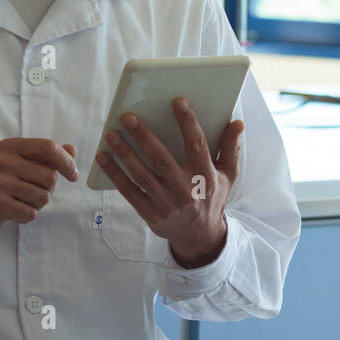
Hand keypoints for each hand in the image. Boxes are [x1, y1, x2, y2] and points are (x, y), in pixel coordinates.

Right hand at [0, 138, 77, 253]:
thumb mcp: (16, 165)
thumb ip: (44, 157)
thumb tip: (71, 149)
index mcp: (10, 147)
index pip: (48, 147)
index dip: (66, 162)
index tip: (73, 175)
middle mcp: (3, 160)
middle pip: (50, 177)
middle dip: (47, 190)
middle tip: (30, 193)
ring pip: (43, 197)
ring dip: (36, 205)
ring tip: (18, 201)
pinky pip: (31, 213)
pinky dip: (25, 216)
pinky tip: (11, 212)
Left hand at [96, 98, 243, 268]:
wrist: (200, 237)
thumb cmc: (212, 197)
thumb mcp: (228, 175)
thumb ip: (230, 148)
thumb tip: (236, 122)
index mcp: (205, 176)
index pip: (197, 145)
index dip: (188, 122)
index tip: (178, 101)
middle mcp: (185, 189)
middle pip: (161, 158)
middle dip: (143, 136)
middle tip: (128, 116)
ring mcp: (166, 203)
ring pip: (141, 174)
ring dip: (124, 153)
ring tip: (111, 134)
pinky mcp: (150, 213)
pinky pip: (129, 191)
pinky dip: (115, 174)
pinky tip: (103, 157)